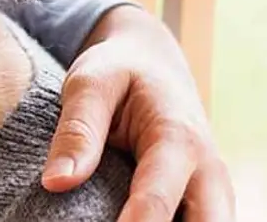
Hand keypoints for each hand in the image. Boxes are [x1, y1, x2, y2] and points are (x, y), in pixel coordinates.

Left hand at [43, 4, 235, 221]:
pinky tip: (128, 221)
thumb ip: (77, 131)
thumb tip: (55, 183)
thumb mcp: (90, 84)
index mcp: (178, 138)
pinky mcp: (202, 202)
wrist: (152, 60)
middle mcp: (207, 172)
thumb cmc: (118, 70)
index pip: (158, 198)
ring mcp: (211, 191)